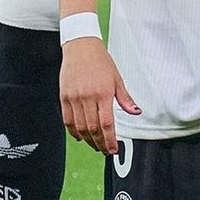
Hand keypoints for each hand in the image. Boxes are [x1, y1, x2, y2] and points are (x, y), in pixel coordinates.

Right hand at [59, 37, 139, 153]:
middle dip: (100, 143)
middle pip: (93, 129)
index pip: (106, 124)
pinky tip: (81, 136)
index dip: (110, 140)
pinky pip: (67, 120)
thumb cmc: (101, 62)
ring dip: (88, 140)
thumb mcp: (117, 79)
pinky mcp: (64, 97)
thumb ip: (125, 99)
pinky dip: (74, 131)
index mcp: (103, 93)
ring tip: (96, 146)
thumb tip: (136, 112)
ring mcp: (74, 98)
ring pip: (79, 127)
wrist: (81, 48)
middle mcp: (87, 97)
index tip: (113, 149)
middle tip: (106, 151)